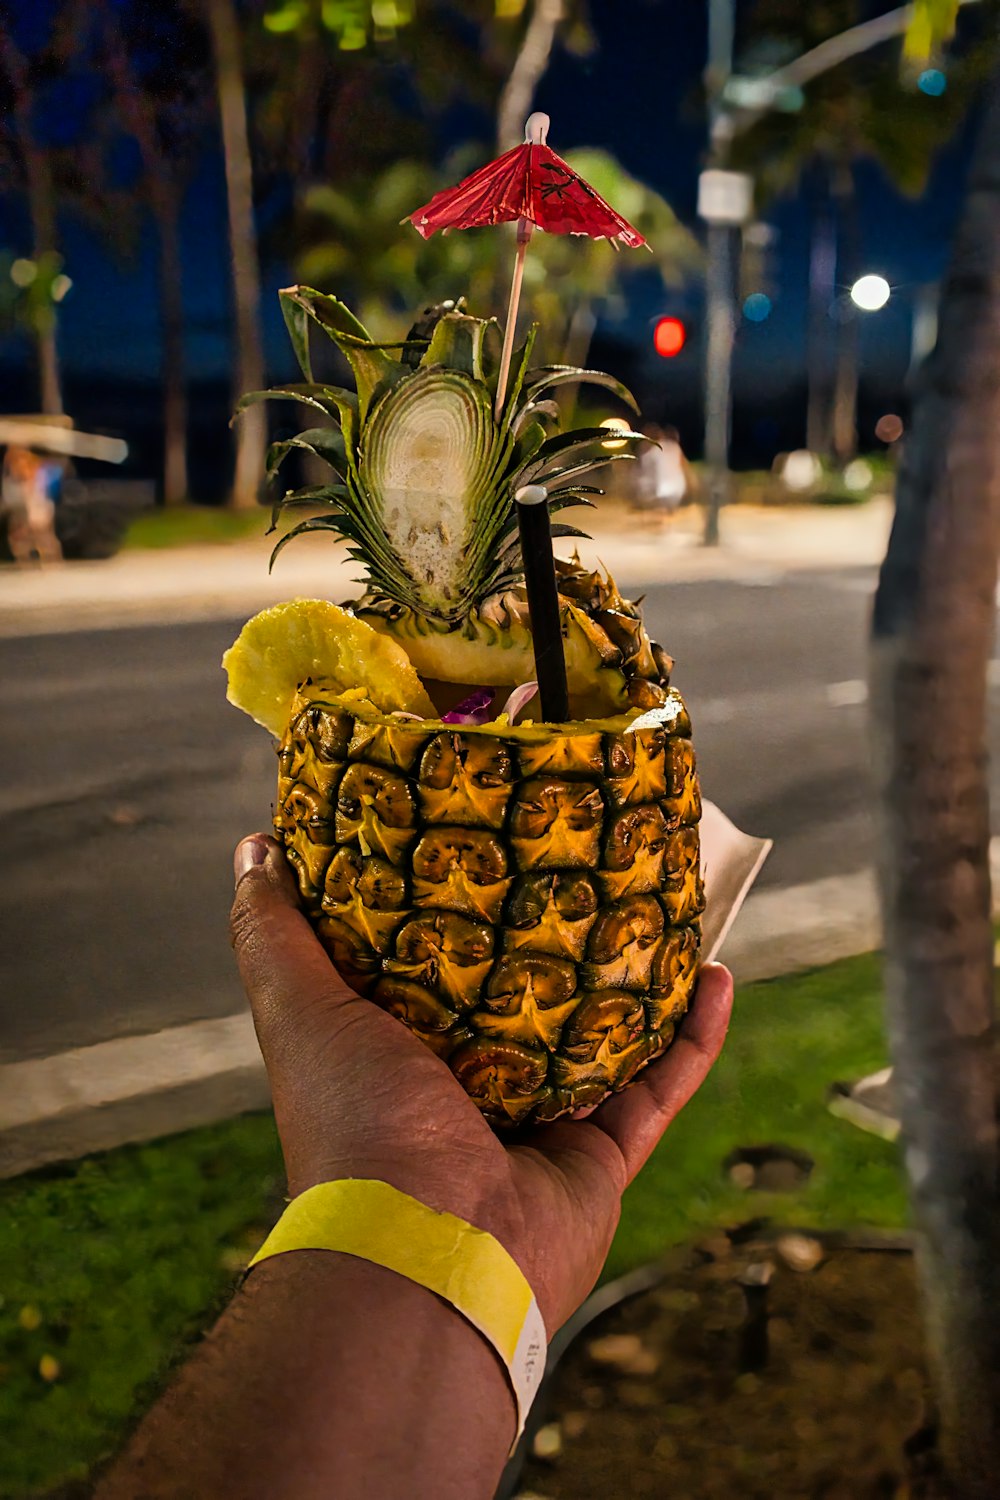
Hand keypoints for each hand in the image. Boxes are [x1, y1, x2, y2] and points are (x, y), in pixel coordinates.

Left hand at [230, 833, 732, 1334]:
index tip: (490, 842)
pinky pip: (659, 1088)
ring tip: (669, 911)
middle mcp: (470, 1092)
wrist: (429, 1251)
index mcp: (400, 1057)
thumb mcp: (302, 1010)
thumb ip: (276, 934)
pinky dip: (693, 1038)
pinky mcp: (600, 1160)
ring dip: (642, 981)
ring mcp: (539, 1126)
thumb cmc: (354, 1127)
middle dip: (563, 942)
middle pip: (531, 1000)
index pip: (435, 970)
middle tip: (595, 869)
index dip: (461, 911)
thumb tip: (255, 846)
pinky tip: (718, 977)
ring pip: (606, 1040)